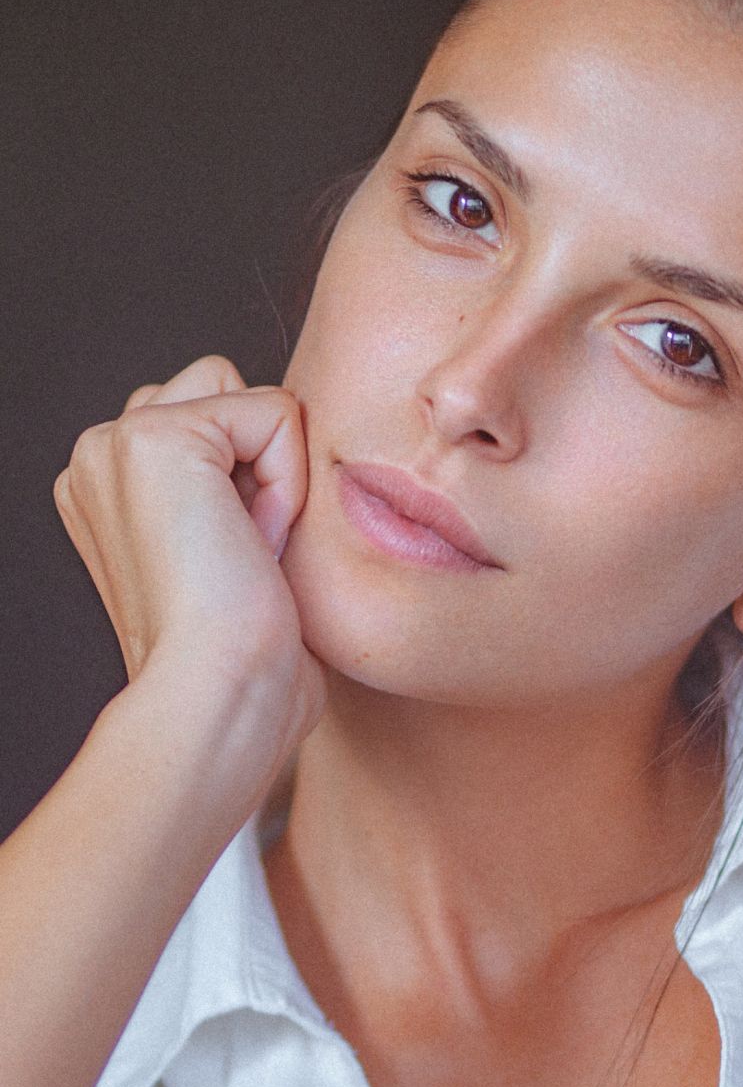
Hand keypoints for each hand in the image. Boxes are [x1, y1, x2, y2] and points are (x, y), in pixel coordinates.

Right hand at [53, 355, 325, 777]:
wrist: (220, 696)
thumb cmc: (248, 658)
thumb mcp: (241, 555)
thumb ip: (244, 491)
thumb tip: (299, 442)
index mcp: (112, 487)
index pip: (220, 422)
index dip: (259, 487)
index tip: (240, 566)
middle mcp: (100, 458)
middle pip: (229, 390)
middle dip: (263, 464)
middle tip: (249, 555)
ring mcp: (116, 443)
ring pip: (251, 397)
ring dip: (277, 470)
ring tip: (251, 548)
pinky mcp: (154, 437)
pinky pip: (276, 413)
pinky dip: (289, 481)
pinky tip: (256, 543)